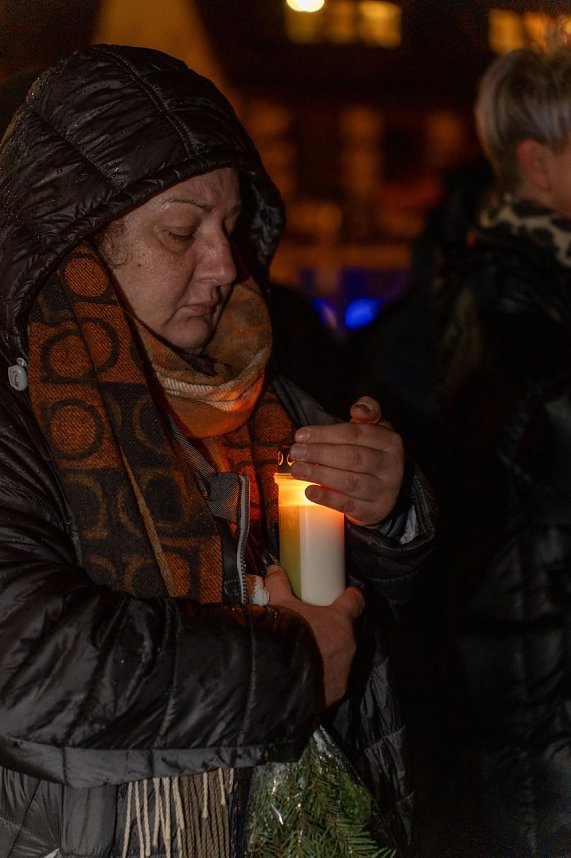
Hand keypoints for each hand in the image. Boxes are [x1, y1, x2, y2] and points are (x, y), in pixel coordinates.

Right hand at [264, 565, 364, 707]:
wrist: (277, 680)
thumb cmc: (284, 635)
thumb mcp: (279, 605)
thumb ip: (278, 584)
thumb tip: (274, 570)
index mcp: (339, 619)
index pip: (356, 600)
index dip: (350, 596)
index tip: (343, 594)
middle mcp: (348, 643)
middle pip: (345, 630)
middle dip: (331, 628)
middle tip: (311, 628)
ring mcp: (345, 668)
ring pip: (340, 655)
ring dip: (327, 653)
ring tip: (305, 654)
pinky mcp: (338, 690)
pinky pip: (333, 678)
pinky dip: (322, 675)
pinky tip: (305, 676)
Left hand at [288, 395, 403, 525]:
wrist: (384, 489)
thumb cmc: (370, 453)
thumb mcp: (374, 429)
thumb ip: (367, 411)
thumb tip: (357, 410)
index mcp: (390, 441)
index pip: (355, 434)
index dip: (325, 434)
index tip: (301, 435)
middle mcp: (391, 466)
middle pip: (352, 457)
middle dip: (319, 454)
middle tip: (295, 453)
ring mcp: (384, 490)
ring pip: (350, 482)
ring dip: (319, 474)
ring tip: (297, 469)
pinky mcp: (375, 511)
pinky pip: (349, 504)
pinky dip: (327, 498)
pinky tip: (310, 491)